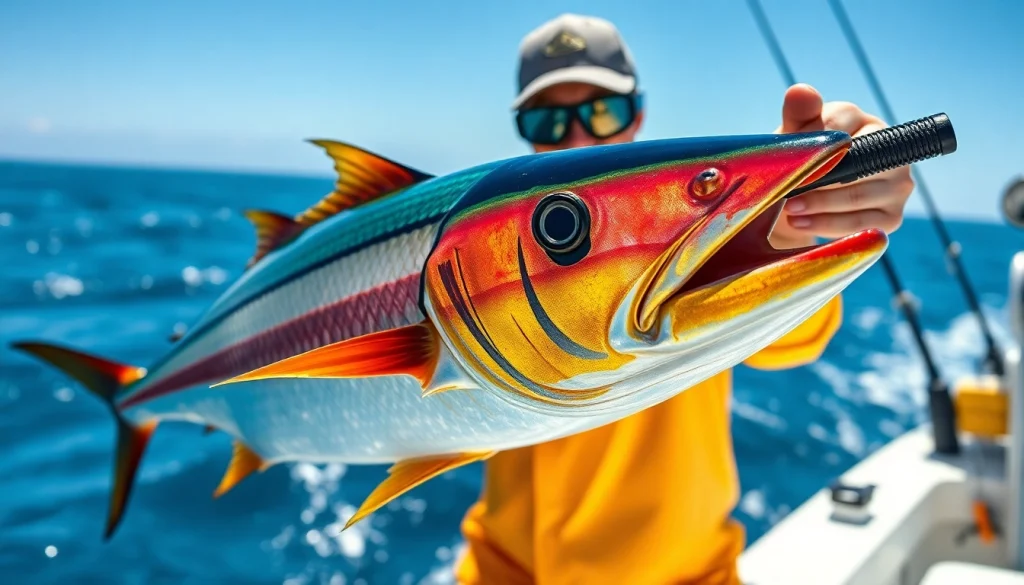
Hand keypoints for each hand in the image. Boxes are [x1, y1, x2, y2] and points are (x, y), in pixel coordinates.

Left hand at [769, 84, 914, 248]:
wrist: (803, 201)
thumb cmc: (803, 160)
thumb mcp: (796, 136)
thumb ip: (799, 113)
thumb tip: (800, 90)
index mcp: (866, 123)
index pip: (842, 129)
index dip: (813, 146)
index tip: (790, 160)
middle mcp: (891, 152)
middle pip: (855, 165)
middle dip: (817, 181)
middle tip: (786, 192)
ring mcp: (897, 186)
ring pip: (857, 196)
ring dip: (819, 205)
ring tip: (790, 209)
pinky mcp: (893, 216)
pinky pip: (860, 223)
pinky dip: (828, 225)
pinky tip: (802, 224)